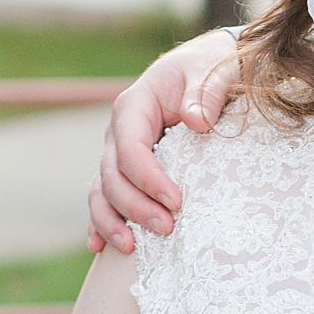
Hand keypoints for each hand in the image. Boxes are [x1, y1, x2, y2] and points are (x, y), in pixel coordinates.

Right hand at [85, 29, 240, 253]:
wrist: (207, 65)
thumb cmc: (211, 67)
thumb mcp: (214, 70)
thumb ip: (206, 92)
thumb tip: (197, 121)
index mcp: (135, 104)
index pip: (131, 149)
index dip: (149, 179)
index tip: (177, 202)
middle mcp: (120, 129)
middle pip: (113, 175)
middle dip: (136, 206)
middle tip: (168, 228)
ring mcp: (119, 149)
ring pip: (103, 190)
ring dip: (113, 220)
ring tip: (131, 248)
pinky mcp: (126, 166)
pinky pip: (105, 195)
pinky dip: (100, 220)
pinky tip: (99, 245)